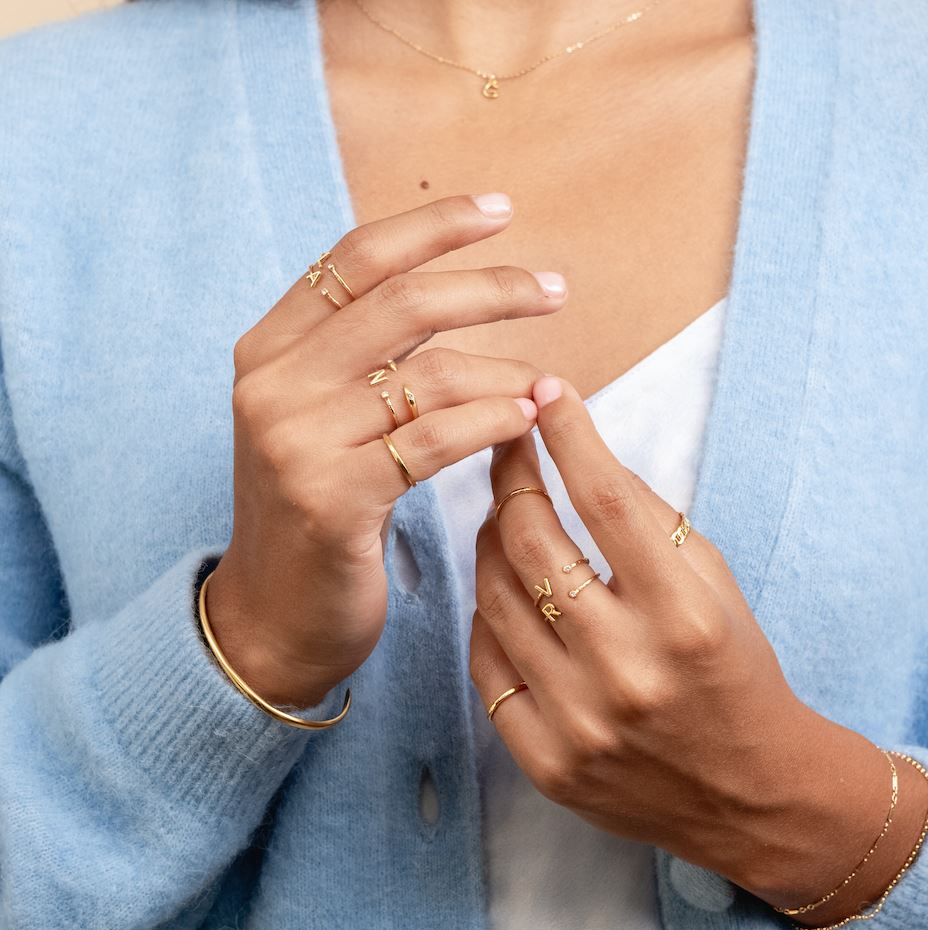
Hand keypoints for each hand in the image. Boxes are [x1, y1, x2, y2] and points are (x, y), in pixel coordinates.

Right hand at [207, 193, 569, 708]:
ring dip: (505, 371)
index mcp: (269, 350)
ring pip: (428, 374)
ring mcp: (297, 440)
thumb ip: (364, 357)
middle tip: (556, 291)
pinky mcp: (332, 498)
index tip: (501, 211)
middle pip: (403, 304)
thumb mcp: (322, 418)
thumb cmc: (318, 512)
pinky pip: (435, 439)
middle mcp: (273, 384)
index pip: (356, 259)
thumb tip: (461, 293)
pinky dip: (493, 422)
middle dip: (492, 289)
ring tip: (546, 385)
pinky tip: (526, 420)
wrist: (273, 616)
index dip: (433, 227)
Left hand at [470, 375, 927, 923]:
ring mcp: (579, 721)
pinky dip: (487, 615)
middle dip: (512, 479)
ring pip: (494, 597)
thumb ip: (647, 520)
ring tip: (504, 517)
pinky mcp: (546, 762)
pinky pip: (485, 662)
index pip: (606, 499)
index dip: (568, 435)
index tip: (546, 391)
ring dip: (490, 541)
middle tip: (510, 450)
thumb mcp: (714, 582)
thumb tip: (575, 452)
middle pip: (531, 542)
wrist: (750, 792)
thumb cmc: (734, 668)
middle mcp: (627, 668)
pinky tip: (504, 589)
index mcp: (684, 614)